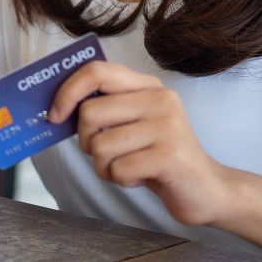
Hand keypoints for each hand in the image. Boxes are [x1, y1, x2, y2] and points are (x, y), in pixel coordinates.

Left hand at [48, 61, 232, 225]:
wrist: (207, 189)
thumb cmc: (158, 157)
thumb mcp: (133, 124)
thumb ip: (105, 109)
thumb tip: (56, 108)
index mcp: (147, 87)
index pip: (96, 71)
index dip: (67, 92)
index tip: (55, 115)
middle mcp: (160, 100)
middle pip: (89, 113)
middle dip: (86, 141)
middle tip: (107, 153)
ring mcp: (167, 127)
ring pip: (100, 146)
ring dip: (104, 166)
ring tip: (128, 167)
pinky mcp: (170, 156)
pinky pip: (118, 169)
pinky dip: (121, 180)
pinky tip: (142, 177)